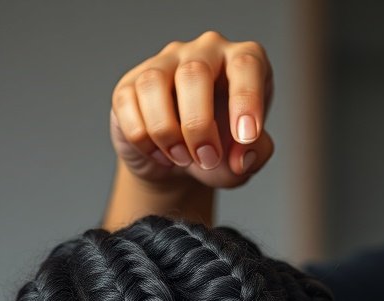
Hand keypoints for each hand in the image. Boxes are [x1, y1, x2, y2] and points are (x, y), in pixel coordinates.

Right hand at [110, 30, 273, 188]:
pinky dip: (143, 138)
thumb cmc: (218, 152)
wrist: (178, 164)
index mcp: (241, 62)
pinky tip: (159, 154)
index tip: (246, 137)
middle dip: (199, 125)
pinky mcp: (130, 84)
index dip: (247, 99)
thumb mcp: (243, 161)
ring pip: (154, 83)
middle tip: (207, 159)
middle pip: (194, 72)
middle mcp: (203, 52)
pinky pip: (128, 104)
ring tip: (181, 160)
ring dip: (167, 131)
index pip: (246, 65)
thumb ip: (255, 157)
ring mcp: (164, 63)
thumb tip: (242, 155)